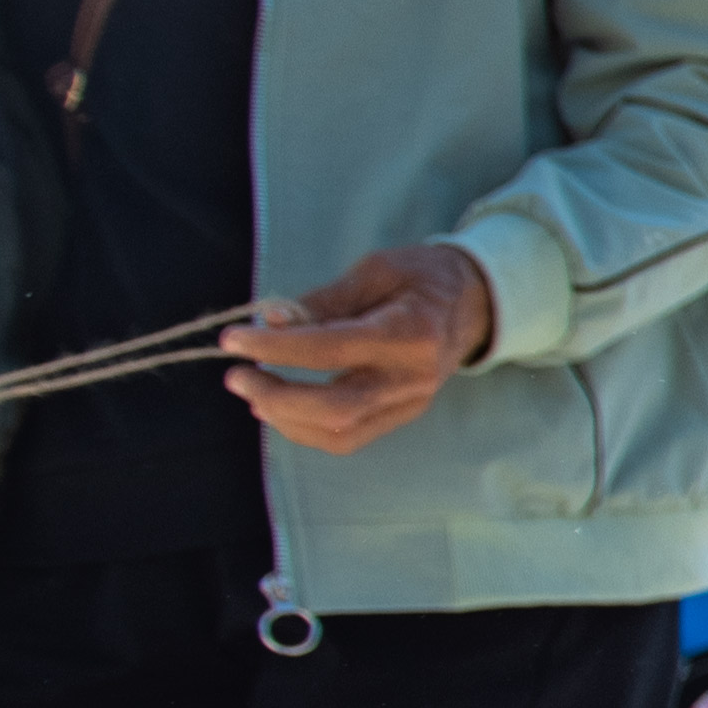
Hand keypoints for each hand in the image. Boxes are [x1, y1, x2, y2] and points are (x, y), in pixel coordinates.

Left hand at [233, 244, 495, 455]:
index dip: (276, 348)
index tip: (233, 339)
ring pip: (339, 432)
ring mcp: (411, 402)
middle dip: (276, 396)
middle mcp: (415, 377)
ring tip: (253, 390)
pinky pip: (347, 437)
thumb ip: (324, 300)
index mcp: (412, 333)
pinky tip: (279, 406)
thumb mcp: (375, 270)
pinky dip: (304, 428)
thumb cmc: (420, 278)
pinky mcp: (402, 415)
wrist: (474, 304)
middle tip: (236, 376)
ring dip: (284, 417)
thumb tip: (271, 320)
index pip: (332, 350)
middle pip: (336, 407)